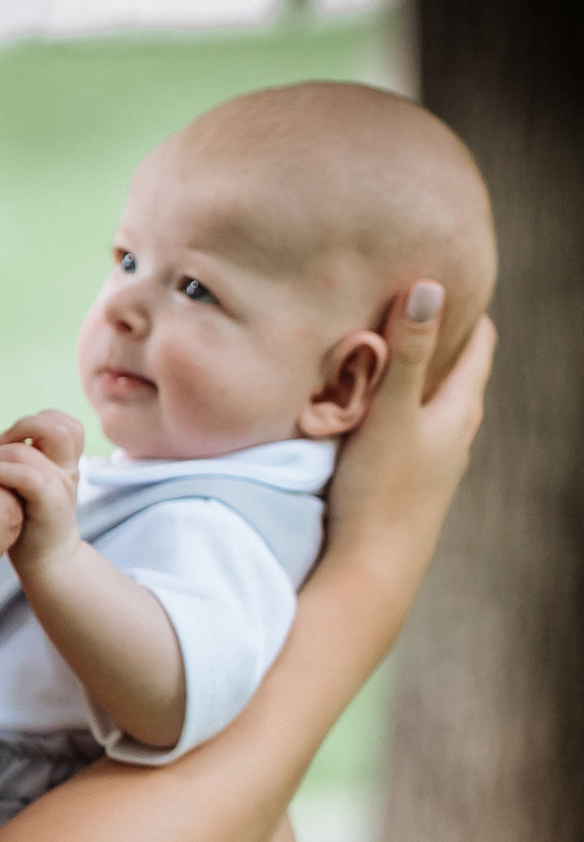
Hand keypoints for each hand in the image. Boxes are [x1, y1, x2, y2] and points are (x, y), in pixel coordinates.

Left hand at [0, 411, 83, 565]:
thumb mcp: (32, 485)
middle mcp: (68, 469)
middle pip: (54, 426)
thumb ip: (27, 461)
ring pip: (26, 452)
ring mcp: (62, 486)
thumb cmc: (31, 524)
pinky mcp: (50, 505)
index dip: (32, 421)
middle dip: (16, 430)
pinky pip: (26, 475)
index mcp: (66, 462)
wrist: (49, 564)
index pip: (62, 422)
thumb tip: (3, 441)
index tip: (9, 443)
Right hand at [320, 283, 494, 602]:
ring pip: (428, 398)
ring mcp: (433, 458)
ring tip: (377, 340)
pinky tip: (362, 401)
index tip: (439, 273)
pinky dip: (392, 401)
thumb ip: (407, 351)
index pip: (479, 342)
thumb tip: (430, 286)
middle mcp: (455, 431)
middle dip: (435, 333)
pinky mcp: (407, 478)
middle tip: (400, 296)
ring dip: (410, 369)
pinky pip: (406, 423)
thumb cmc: (382, 490)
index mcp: (460, 408)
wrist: (372, 568)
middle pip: (454, 368)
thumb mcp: (391, 412)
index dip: (466, 307)